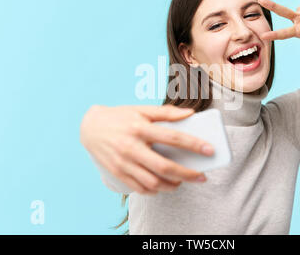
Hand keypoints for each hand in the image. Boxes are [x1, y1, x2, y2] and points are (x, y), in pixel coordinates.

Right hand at [80, 104, 213, 194]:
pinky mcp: (117, 172)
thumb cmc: (120, 117)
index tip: (209, 150)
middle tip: (202, 176)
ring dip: (172, 185)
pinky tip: (164, 185)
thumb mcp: (141, 109)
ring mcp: (123, 162)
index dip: (193, 144)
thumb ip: (166, 112)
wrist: (89, 127)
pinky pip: (139, 188)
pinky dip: (155, 190)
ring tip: (182, 181)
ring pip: (152, 182)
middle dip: (187, 174)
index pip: (172, 137)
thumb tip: (190, 113)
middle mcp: (131, 146)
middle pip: (164, 166)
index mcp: (140, 127)